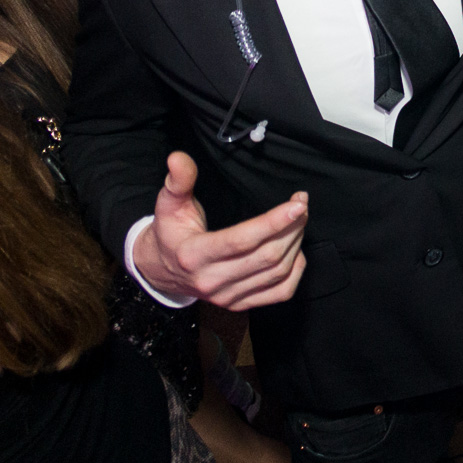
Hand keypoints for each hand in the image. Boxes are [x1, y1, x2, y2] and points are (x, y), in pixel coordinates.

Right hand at [131, 153, 308, 309]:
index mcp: (193, 255)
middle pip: (266, 256)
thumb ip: (178, 181)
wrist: (161, 270)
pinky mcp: (239, 304)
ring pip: (277, 272)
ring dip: (296, 244)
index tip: (297, 204)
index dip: (273, 222)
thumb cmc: (171, 232)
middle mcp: (210, 280)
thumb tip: (178, 158)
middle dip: (292, 227)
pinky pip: (280, 292)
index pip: (241, 240)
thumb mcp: (169, 204)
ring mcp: (227, 296)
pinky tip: (296, 250)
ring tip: (299, 220)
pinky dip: (296, 271)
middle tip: (301, 205)